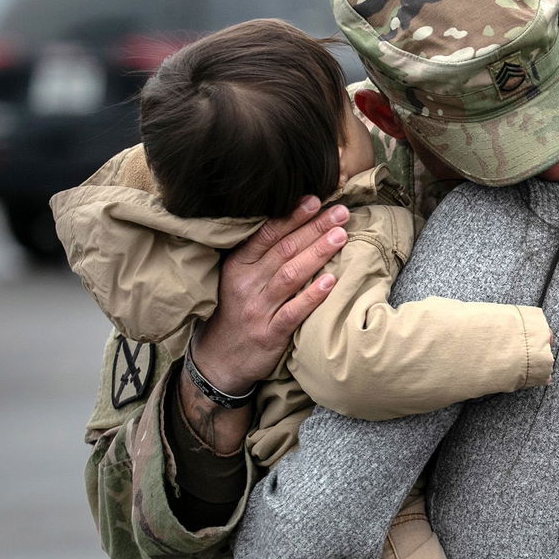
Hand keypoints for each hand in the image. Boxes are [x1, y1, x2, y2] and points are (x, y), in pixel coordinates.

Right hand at [178, 197, 348, 452]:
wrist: (218, 359)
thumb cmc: (236, 311)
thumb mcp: (237, 278)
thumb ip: (262, 255)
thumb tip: (297, 224)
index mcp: (238, 265)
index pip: (267, 234)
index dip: (291, 216)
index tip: (314, 199)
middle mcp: (246, 283)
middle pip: (284, 250)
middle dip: (313, 228)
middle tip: (339, 212)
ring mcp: (258, 309)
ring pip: (290, 275)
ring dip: (317, 253)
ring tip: (340, 235)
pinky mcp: (270, 333)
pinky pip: (294, 311)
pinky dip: (312, 295)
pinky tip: (331, 281)